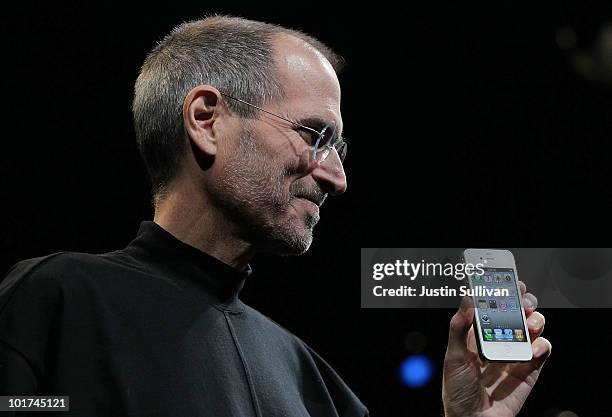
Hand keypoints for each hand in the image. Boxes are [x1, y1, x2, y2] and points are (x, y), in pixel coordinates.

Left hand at [442, 281, 550, 416]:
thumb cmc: (457, 391)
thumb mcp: (453, 357)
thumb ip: (458, 328)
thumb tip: (467, 302)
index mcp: (478, 334)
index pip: (492, 307)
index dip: (501, 293)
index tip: (506, 281)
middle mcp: (498, 341)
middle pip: (516, 313)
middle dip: (522, 302)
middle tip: (522, 300)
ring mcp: (515, 354)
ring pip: (532, 327)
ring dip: (535, 319)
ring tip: (528, 323)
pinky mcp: (529, 370)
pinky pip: (542, 350)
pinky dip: (541, 344)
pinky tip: (531, 348)